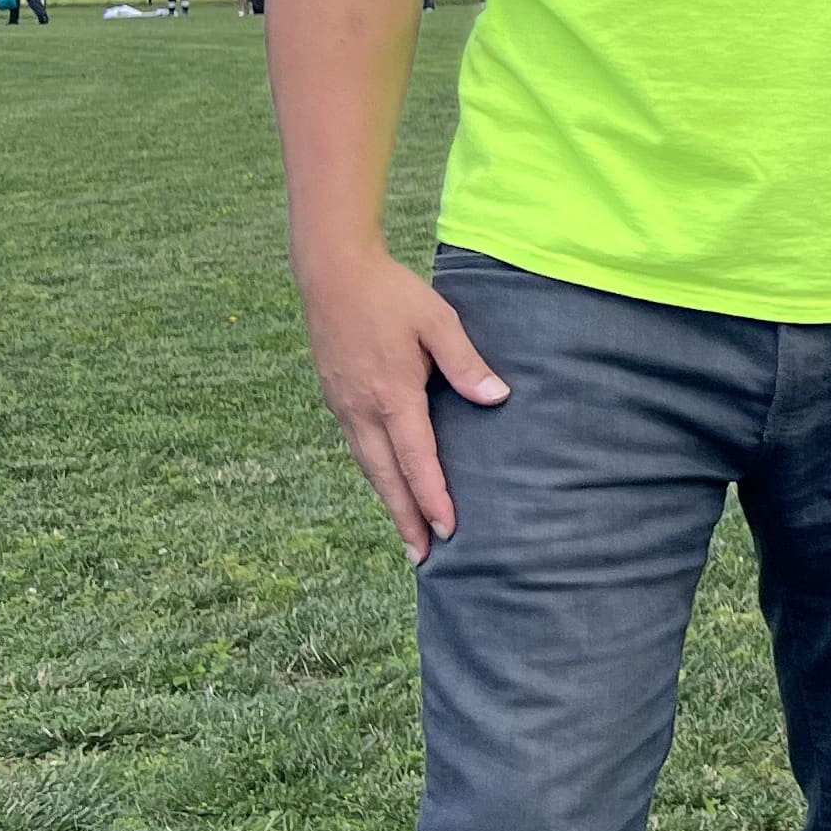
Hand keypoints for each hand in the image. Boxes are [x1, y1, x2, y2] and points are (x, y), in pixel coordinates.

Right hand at [297, 247, 504, 555]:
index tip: (448, 529)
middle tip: (422, 557)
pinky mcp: (335, 398)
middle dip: (406, 518)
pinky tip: (387, 485)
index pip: (416, 459)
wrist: (332, 273)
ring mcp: (343, 406)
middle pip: (386, 477)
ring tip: (407, 534)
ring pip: (368, 467)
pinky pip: (358, 448)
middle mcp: (362, 409)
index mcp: (392, 394)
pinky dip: (375, 474)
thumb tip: (497, 399)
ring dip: (389, 501)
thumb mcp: (438, 321)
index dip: (433, 497)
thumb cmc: (391, 294)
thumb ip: (466, 364)